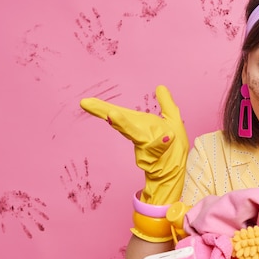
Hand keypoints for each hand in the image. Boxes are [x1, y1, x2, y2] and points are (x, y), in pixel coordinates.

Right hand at [80, 85, 187, 204]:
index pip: (121, 113)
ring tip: (111, 114)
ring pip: (135, 134)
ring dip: (123, 125)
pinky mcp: (156, 157)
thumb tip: (160, 87)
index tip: (84, 101)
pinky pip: (158, 148)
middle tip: (85, 102)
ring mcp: (146, 146)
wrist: (174, 171)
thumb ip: (166, 103)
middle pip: (120, 121)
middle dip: (104, 112)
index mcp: (141, 124)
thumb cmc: (172, 147)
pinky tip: (167, 136)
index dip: (102, 107)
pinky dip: (161, 143)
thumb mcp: (173, 120)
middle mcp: (140, 133)